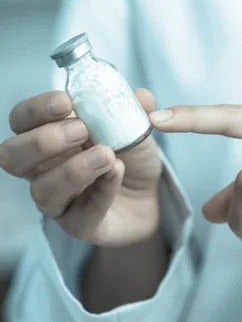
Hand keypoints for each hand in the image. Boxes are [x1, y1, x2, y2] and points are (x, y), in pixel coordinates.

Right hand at [0, 89, 161, 246]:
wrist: (149, 194)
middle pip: (12, 157)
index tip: (66, 101)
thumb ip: (132, 108)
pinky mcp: (79, 225)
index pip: (21, 120)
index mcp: (48, 135)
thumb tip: (142, 96)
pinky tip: (117, 173)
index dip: (36, 110)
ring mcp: (58, 200)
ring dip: (73, 169)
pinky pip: (81, 215)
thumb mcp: (133, 125)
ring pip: (42, 190)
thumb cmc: (128, 154)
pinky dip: (101, 191)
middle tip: (82, 130)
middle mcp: (42, 169)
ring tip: (106, 155)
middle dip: (43, 140)